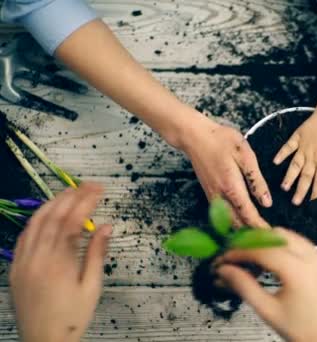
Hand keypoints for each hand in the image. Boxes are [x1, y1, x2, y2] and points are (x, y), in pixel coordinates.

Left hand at [9, 183, 111, 341]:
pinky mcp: (16, 267)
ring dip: (53, 204)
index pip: (72, 221)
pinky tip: (47, 214)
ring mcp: (23, 261)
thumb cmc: (73, 317)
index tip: (100, 189)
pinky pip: (24, 236)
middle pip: (53, 217)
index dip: (85, 201)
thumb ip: (97, 254)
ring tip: (70, 192)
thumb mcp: (92, 287)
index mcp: (58, 262)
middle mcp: (36, 257)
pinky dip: (36, 220)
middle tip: (89, 185)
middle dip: (71, 197)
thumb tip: (106, 226)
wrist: (44, 341)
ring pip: (35, 223)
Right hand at [182, 116, 271, 227]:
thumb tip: (267, 202)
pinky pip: (222, 215)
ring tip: (257, 234)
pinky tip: (242, 222)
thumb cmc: (221, 141)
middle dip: (252, 234)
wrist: (195, 137)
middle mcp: (220, 196)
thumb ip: (256, 180)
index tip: (271, 237)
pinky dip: (233, 222)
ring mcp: (213, 196)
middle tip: (267, 239)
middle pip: (238, 224)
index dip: (260, 228)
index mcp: (232, 187)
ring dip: (242, 230)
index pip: (248, 215)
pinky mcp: (209, 194)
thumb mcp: (245, 155)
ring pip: (228, 222)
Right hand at [216, 228, 316, 341]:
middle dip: (255, 241)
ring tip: (254, 260)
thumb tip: (224, 271)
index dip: (239, 251)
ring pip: (291, 237)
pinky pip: (304, 246)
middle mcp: (314, 258)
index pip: (262, 249)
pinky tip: (276, 265)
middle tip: (238, 255)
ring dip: (270, 243)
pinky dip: (287, 249)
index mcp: (299, 271)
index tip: (225, 258)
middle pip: (277, 234)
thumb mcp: (268, 311)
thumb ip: (244, 287)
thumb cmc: (303, 331)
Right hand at [273, 111, 316, 204]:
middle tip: (295, 202)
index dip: (316, 193)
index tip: (312, 204)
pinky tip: (275, 161)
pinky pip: (288, 146)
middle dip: (300, 190)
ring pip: (295, 164)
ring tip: (284, 187)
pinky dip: (282, 153)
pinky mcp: (298, 136)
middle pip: (306, 176)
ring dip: (289, 176)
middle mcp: (313, 156)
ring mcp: (304, 146)